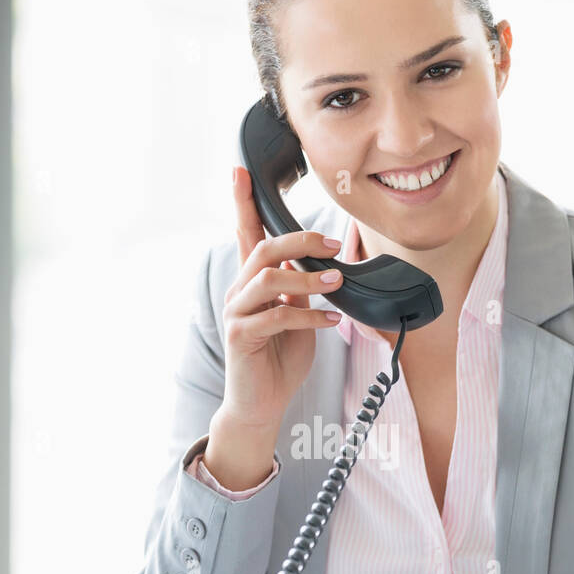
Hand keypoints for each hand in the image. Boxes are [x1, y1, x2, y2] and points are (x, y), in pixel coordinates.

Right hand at [221, 166, 345, 431]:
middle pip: (263, 249)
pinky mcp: (241, 336)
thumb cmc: (280, 357)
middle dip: (300, 241)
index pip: (245, 234)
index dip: (242, 202)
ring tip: (337, 281)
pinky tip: (331, 320)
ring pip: (269, 279)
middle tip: (333, 245)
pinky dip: (310, 315)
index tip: (240, 170)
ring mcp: (236, 313)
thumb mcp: (296, 315)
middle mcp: (239, 292)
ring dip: (308, 277)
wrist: (262, 402)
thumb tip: (321, 263)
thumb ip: (301, 288)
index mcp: (251, 282)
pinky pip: (277, 316)